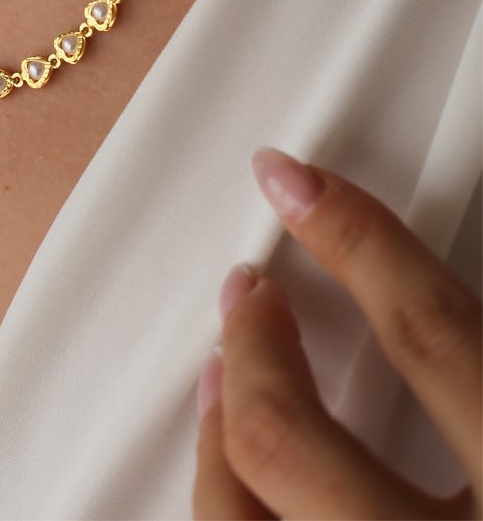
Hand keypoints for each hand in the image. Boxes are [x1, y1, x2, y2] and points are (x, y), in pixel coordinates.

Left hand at [192, 148, 481, 519]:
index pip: (433, 334)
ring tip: (221, 379)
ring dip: (215, 436)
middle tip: (248, 293)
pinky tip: (231, 476)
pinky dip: (228, 505)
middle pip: (290, 440)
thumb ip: (477, 350)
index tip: (296, 182)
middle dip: (250, 352)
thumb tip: (398, 264)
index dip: (359, 243)